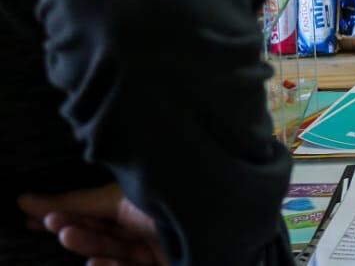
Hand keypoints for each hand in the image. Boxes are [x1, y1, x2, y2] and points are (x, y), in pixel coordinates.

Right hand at [18, 183, 166, 265]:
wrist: (219, 222)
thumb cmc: (174, 200)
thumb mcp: (122, 198)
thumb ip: (81, 201)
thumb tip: (32, 198)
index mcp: (147, 200)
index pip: (101, 206)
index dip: (69, 208)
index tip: (36, 210)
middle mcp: (154, 222)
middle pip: (105, 230)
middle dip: (73, 226)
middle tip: (48, 222)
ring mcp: (160, 247)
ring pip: (114, 252)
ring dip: (86, 245)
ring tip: (66, 234)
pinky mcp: (166, 264)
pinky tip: (95, 262)